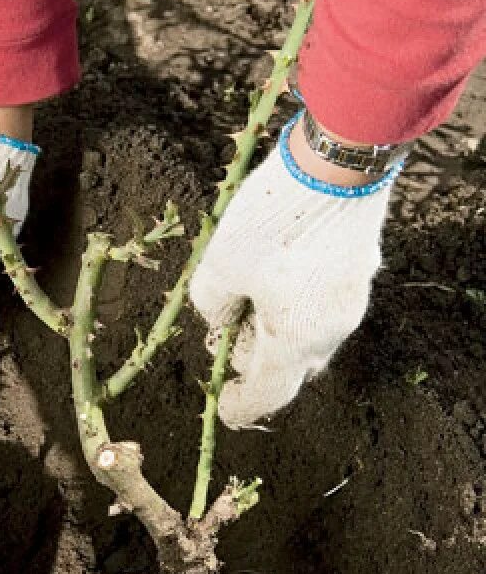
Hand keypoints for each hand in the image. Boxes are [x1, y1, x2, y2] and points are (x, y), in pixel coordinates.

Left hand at [189, 117, 395, 427]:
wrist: (338, 166)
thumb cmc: (274, 223)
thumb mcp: (221, 265)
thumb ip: (213, 305)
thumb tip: (221, 320)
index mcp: (295, 343)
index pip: (268, 394)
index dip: (242, 405)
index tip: (224, 406)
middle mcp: (330, 331)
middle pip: (292, 365)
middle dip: (257, 358)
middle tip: (226, 334)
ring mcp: (352, 300)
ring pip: (310, 333)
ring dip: (278, 329)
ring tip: (249, 297)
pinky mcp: (360, 270)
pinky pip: (324, 304)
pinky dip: (298, 303)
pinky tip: (278, 272)